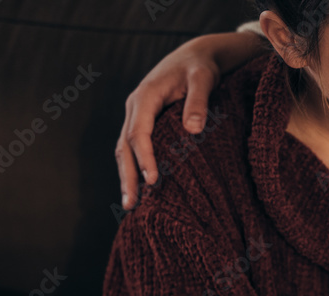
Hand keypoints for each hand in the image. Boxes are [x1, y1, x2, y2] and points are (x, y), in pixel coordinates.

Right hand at [116, 31, 261, 209]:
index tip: (153, 180)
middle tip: (131, 204)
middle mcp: (135, 107)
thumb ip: (198, 102)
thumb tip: (193, 130)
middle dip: (127, 175)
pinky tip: (140, 188)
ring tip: (131, 205)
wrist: (194, 56)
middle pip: (124, 145)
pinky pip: (133, 147)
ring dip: (127, 176)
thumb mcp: (203, 79)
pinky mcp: (143, 122)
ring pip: (124, 149)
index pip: (138, 132)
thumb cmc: (200, 68)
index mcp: (145, 96)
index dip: (144, 157)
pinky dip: (134, 167)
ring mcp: (136, 115)